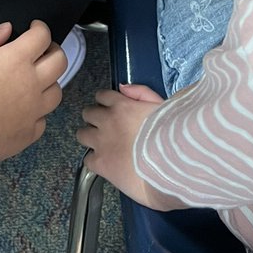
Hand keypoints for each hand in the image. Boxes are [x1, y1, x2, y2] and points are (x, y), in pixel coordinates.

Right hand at [0, 20, 66, 163]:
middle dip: (53, 51)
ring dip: (50, 81)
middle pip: (60, 62)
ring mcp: (35, 110)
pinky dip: (38, 111)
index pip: (42, 37)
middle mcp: (33, 83)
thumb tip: (7, 29)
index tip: (34, 27)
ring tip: (36, 81)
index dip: (41, 28)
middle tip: (41, 51)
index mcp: (17, 59)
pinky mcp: (30, 133)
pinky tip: (26, 110)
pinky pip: (43, 119)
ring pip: (57, 91)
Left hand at [77, 85, 163, 202]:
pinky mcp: (100, 163)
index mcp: (122, 105)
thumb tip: (122, 88)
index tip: (111, 110)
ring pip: (82, 134)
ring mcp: (101, 142)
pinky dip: (95, 161)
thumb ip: (142, 93)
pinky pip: (87, 159)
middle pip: (88, 113)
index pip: (101, 95)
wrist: (168, 165)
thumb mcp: (161, 106)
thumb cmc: (171, 135)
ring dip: (90, 137)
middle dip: (95, 119)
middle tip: (106, 129)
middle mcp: (107, 121)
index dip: (105, 103)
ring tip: (102, 145)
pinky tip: (106, 164)